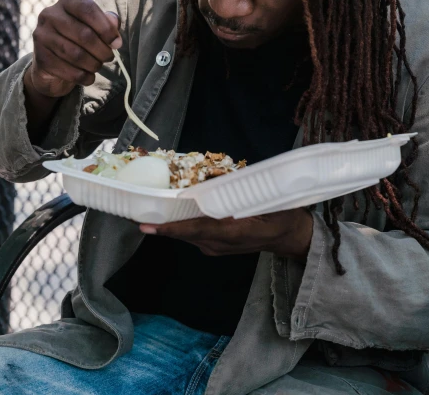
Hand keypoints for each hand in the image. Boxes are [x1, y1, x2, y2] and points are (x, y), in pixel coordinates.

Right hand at [27, 0, 121, 98]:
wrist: (52, 63)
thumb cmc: (78, 39)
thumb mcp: (94, 26)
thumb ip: (107, 23)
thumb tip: (115, 30)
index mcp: (66, 2)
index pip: (87, 8)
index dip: (105, 27)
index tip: (117, 43)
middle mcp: (50, 15)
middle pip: (84, 34)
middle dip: (102, 50)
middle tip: (109, 57)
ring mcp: (42, 36)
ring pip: (76, 54)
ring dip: (94, 64)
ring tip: (98, 66)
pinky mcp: (40, 57)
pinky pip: (68, 70)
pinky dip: (83, 76)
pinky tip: (89, 77)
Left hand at [139, 209, 313, 261]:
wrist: (292, 236)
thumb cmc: (281, 215)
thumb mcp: (265, 202)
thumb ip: (240, 193)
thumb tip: (214, 181)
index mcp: (232, 233)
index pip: (195, 230)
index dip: (171, 228)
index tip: (147, 226)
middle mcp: (220, 244)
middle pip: (185, 233)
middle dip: (162, 225)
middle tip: (136, 214)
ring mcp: (218, 247)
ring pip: (188, 234)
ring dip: (170, 225)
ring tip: (148, 212)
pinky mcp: (217, 245)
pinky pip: (195, 234)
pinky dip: (183, 224)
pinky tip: (174, 213)